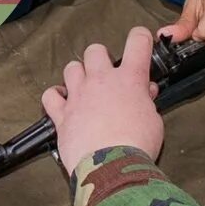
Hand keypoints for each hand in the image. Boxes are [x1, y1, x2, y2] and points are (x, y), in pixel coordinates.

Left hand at [43, 28, 163, 173]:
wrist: (111, 168)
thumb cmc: (137, 146)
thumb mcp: (154, 121)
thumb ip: (147, 102)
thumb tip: (145, 91)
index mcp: (130, 79)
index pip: (137, 42)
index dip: (140, 37)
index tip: (140, 41)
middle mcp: (101, 81)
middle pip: (95, 50)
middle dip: (101, 58)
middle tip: (107, 73)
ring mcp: (78, 95)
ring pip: (71, 68)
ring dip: (78, 74)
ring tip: (84, 87)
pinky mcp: (62, 114)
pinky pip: (50, 96)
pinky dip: (55, 96)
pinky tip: (62, 102)